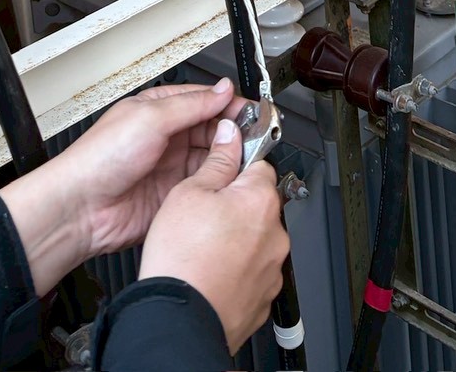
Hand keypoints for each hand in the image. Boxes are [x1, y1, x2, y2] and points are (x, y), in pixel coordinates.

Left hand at [0, 79, 242, 295]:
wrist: (82, 208)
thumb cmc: (100, 158)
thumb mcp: (149, 119)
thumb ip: (190, 105)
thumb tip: (220, 89)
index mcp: (158, 111)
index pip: (203, 101)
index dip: (228, 104)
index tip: (253, 111)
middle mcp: (167, 137)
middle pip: (212, 129)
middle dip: (235, 131)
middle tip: (257, 136)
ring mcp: (171, 168)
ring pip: (213, 158)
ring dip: (230, 157)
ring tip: (249, 157)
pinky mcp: (174, 196)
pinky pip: (205, 186)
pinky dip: (221, 183)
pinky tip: (232, 181)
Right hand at [138, 116, 288, 353]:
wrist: (180, 320)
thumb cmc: (181, 258)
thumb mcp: (188, 192)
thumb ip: (217, 160)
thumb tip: (230, 136)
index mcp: (260, 201)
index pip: (260, 164)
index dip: (236, 162)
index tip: (222, 168)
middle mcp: (275, 235)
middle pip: (258, 203)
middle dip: (235, 203)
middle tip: (202, 210)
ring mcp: (272, 270)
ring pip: (256, 238)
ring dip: (237, 237)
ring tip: (202, 244)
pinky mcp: (263, 297)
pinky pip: (253, 271)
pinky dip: (236, 267)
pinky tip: (211, 268)